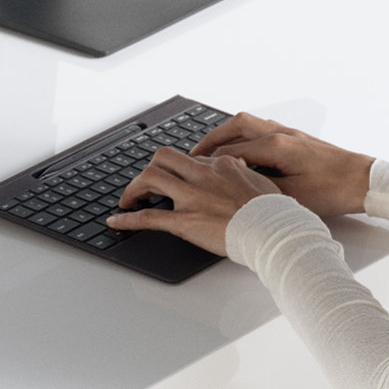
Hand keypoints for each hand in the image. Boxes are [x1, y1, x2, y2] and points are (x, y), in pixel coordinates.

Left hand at [106, 148, 282, 255]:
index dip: (180, 168)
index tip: (175, 177)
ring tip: (128, 199)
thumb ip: (243, 170)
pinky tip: (116, 221)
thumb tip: (238, 162)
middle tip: (145, 184)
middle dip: (150, 169)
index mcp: (221, 166)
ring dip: (134, 188)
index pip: (191, 159)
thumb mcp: (260, 180)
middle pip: (163, 157)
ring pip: (150, 178)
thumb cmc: (272, 212)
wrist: (273, 230)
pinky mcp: (184, 221)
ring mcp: (191, 197)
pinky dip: (127, 219)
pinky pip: (148, 217)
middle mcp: (202, 176)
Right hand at [188, 113, 374, 220]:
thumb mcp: (291, 197)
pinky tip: (240, 149)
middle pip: (234, 127)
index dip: (208, 164)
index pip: (231, 152)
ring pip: (247, 125)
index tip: (193, 173)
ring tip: (210, 150)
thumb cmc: (333, 189)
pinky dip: (243, 136)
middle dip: (210, 140)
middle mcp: (280, 133)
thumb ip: (259, 188)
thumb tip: (233, 187)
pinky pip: (260, 129)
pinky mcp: (295, 138)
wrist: (363, 180)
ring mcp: (288, 133)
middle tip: (193, 155)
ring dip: (226, 135)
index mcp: (276, 146)